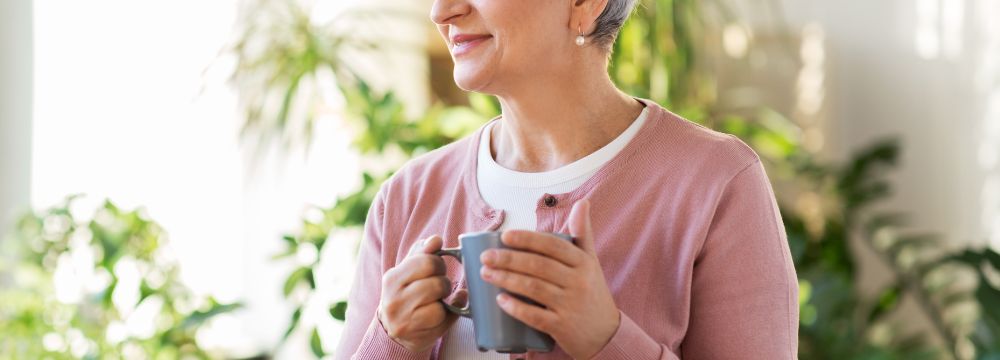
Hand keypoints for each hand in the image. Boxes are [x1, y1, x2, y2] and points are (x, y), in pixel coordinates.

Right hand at [378, 235, 467, 351]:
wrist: (392, 328)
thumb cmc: (405, 293)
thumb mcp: (408, 270)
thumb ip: (423, 253)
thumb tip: (436, 240)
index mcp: (392, 278)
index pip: (426, 262)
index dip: (438, 264)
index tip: (436, 269)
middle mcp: (394, 300)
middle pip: (437, 284)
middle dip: (444, 283)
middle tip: (439, 286)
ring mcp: (404, 321)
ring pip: (440, 304)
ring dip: (445, 300)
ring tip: (437, 300)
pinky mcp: (416, 337)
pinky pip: (443, 320)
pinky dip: (446, 315)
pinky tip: (438, 313)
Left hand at [480, 200, 619, 358]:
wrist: (606, 333)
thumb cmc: (592, 292)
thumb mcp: (591, 261)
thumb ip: (583, 232)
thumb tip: (582, 202)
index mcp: (583, 262)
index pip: (553, 246)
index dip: (528, 239)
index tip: (504, 236)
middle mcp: (579, 282)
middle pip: (538, 266)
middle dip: (508, 259)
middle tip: (485, 257)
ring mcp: (571, 306)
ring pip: (534, 289)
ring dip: (506, 280)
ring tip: (485, 274)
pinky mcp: (562, 327)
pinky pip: (535, 316)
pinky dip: (516, 308)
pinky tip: (500, 300)